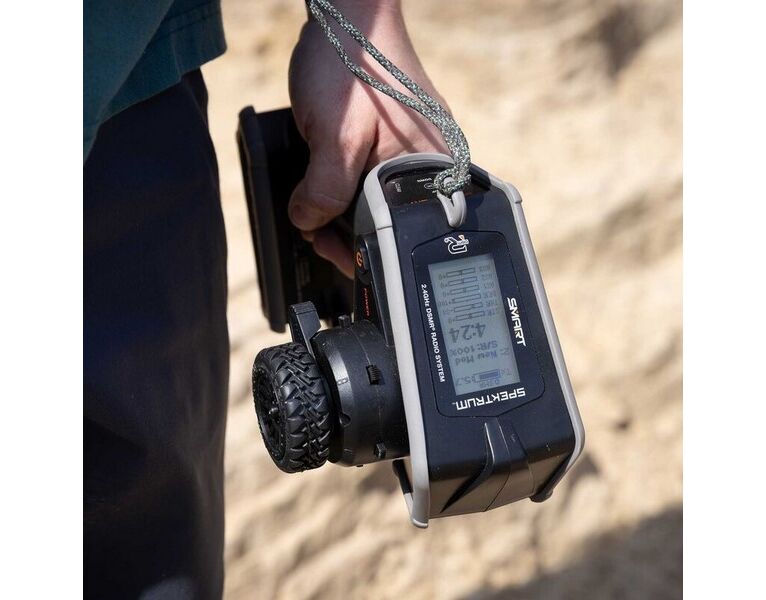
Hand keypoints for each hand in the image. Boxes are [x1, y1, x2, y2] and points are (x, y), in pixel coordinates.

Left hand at [288, 0, 448, 275]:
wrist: (348, 14)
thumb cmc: (350, 67)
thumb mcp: (334, 137)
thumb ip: (324, 191)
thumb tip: (309, 224)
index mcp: (430, 168)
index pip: (400, 232)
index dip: (360, 249)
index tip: (328, 250)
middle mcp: (429, 163)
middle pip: (389, 219)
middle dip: (347, 230)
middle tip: (314, 228)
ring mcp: (413, 150)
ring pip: (377, 199)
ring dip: (342, 208)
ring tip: (313, 207)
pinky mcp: (396, 140)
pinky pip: (372, 176)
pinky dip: (345, 185)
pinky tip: (325, 182)